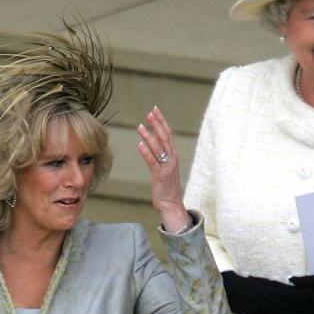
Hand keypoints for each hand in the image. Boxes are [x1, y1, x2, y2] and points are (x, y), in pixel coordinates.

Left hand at [136, 106, 189, 231]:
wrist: (172, 203)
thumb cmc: (167, 186)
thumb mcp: (166, 168)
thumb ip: (161, 156)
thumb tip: (152, 145)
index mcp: (173, 155)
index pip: (167, 134)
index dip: (161, 121)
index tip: (155, 110)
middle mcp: (172, 158)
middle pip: (165, 137)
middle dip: (157, 123)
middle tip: (150, 112)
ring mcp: (166, 166)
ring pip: (158, 147)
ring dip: (149, 135)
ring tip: (140, 126)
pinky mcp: (160, 175)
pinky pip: (152, 161)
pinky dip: (146, 152)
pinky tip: (139, 144)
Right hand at [222, 271, 312, 313]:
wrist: (229, 293)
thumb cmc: (246, 285)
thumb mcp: (262, 282)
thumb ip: (275, 286)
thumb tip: (291, 287)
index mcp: (267, 291)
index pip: (287, 294)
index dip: (299, 296)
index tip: (311, 297)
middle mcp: (266, 302)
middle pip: (287, 307)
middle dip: (301, 310)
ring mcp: (263, 312)